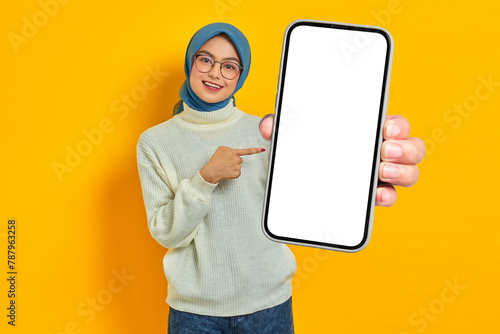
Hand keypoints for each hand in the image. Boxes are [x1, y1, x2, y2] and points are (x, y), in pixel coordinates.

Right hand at [200, 146, 265, 183]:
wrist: (211, 171)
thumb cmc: (214, 160)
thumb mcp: (220, 149)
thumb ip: (228, 149)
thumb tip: (232, 152)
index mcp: (233, 152)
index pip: (247, 151)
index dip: (256, 150)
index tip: (262, 149)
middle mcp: (237, 159)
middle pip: (240, 160)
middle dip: (234, 161)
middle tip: (226, 163)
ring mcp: (237, 166)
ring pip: (238, 166)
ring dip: (233, 167)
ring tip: (225, 167)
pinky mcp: (237, 173)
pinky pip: (237, 173)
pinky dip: (233, 173)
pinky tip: (227, 172)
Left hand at [258, 114, 425, 206]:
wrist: (302, 176)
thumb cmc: (309, 147)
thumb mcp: (296, 134)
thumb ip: (282, 126)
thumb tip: (268, 127)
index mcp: (367, 130)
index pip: (394, 123)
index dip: (397, 125)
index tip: (386, 128)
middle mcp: (379, 152)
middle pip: (410, 148)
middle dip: (405, 149)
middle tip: (385, 152)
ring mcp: (378, 175)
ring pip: (407, 173)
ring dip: (402, 173)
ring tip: (383, 173)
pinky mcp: (370, 196)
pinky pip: (388, 196)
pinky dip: (387, 196)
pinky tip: (376, 196)